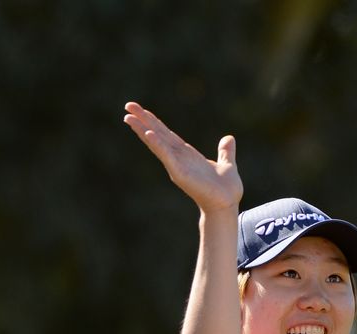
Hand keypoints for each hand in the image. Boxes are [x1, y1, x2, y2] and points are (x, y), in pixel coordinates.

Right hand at [124, 102, 243, 213]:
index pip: (168, 135)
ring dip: (143, 130)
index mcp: (187, 155)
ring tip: (128, 117)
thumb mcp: (227, 165)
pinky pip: (167, 156)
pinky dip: (158, 145)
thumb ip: (225, 152)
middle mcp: (179, 158)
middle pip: (158, 135)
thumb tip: (229, 138)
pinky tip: (148, 134)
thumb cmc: (226, 189)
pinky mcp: (180, 173)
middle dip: (143, 120)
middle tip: (128, 105)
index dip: (155, 122)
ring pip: (157, 143)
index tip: (142, 111)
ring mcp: (177, 166)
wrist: (227, 205)